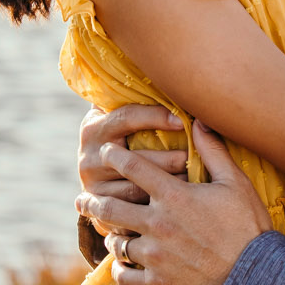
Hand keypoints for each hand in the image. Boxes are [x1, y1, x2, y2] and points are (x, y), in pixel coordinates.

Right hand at [76, 105, 189, 236]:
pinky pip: (134, 209)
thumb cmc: (121, 141)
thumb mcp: (120, 122)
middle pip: (135, 158)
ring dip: (168, 185)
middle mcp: (89, 155)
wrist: (99, 185)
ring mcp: (93, 184)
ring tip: (195, 182)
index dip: (155, 116)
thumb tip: (172, 74)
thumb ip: (134, 102)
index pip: (126, 117)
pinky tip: (180, 204)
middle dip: (168, 158)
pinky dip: (157, 206)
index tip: (184, 120)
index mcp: (94, 127)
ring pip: (137, 187)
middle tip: (195, 158)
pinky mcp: (101, 209)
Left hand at [76, 123, 270, 284]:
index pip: (133, 167)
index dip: (116, 156)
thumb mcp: (236, 184)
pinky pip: (124, 276)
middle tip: (83, 199)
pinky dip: (120, 270)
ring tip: (109, 236)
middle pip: (111, 207)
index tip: (107, 152)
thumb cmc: (248, 227)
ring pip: (117, 243)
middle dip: (93, 201)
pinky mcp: (157, 284)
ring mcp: (155, 256)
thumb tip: (199, 121)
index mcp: (174, 196)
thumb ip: (213, 152)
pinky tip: (121, 267)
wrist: (256, 279)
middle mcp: (157, 223)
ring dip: (111, 237)